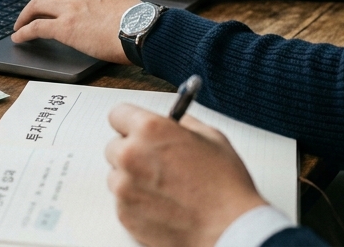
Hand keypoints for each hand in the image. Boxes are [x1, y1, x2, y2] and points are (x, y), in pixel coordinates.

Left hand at [10, 0, 140, 62]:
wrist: (141, 30)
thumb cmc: (138, 23)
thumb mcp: (120, 2)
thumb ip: (106, 4)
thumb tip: (102, 17)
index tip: (48, 6)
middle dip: (34, 5)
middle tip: (28, 15)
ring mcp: (69, 8)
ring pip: (36, 6)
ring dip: (24, 16)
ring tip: (19, 26)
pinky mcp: (64, 27)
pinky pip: (36, 27)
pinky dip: (23, 32)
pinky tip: (18, 38)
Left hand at [105, 104, 267, 246]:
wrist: (228, 228)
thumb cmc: (224, 186)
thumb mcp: (211, 138)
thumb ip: (183, 125)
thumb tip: (174, 122)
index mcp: (150, 130)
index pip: (118, 115)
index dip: (130, 122)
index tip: (136, 129)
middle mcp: (131, 155)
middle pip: (114, 146)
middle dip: (132, 151)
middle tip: (155, 162)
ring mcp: (124, 187)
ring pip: (116, 175)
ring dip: (131, 178)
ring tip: (162, 186)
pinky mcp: (124, 214)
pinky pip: (121, 200)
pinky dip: (136, 201)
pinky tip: (162, 203)